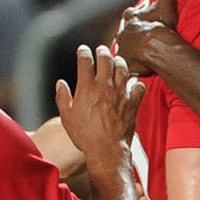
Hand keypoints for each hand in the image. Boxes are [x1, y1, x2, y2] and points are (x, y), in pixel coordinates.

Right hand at [54, 44, 141, 166]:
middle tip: (102, 49)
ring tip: (117, 60)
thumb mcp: (67, 117)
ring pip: (123, 69)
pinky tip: (134, 84)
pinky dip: (137, 84)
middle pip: (106, 59)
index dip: (84, 52)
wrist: (106, 150)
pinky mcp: (132, 104)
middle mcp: (105, 87)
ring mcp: (121, 94)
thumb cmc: (85, 136)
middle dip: (103, 51)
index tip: (83, 50)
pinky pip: (139, 87)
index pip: (85, 60)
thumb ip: (62, 97)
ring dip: (119, 62)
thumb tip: (60, 84)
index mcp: (87, 88)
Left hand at [114, 0, 177, 78]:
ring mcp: (125, 49)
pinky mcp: (127, 63)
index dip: (135, 15)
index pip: (130, 14)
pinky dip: (131, 66)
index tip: (139, 17)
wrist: (158, 47)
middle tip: (138, 37)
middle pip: (124, 32)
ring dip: (128, 50)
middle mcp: (125, 33)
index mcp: (132, 18)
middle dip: (130, 34)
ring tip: (136, 53)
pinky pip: (128, 65)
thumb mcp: (166, 4)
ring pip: (123, 48)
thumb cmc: (161, 26)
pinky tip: (135, 68)